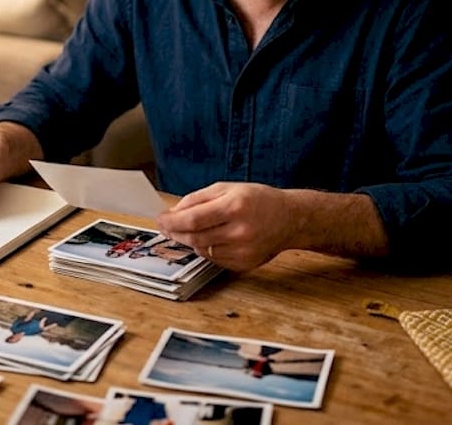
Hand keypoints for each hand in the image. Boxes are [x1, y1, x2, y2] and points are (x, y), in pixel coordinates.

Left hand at [156, 183, 388, 268]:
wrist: (290, 219)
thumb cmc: (258, 199)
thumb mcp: (227, 188)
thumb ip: (198, 199)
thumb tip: (173, 212)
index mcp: (235, 207)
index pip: (193, 220)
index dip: (171, 222)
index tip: (160, 219)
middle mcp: (240, 231)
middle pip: (194, 238)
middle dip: (175, 232)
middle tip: (167, 226)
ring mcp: (243, 251)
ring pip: (202, 249)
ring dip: (190, 240)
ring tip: (190, 229)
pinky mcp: (244, 264)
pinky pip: (214, 259)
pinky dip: (206, 249)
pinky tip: (211, 238)